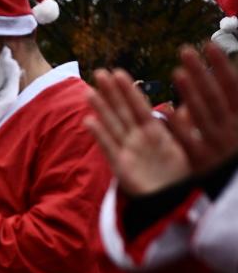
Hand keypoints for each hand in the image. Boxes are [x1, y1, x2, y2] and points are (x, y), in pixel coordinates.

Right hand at [85, 69, 189, 196]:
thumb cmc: (176, 174)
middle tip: (99, 73)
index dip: (128, 90)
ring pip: (112, 125)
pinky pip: (108, 147)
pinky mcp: (120, 166)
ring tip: (88, 92)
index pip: (138, 106)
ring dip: (100, 108)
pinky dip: (99, 135)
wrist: (169, 200)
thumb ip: (180, 125)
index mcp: (153, 131)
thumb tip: (184, 106)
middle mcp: (137, 138)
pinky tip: (89, 121)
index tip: (119, 72)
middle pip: (121, 111)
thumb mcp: (183, 145)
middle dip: (110, 93)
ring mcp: (127, 151)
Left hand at [168, 44, 237, 175]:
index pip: (232, 87)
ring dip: (191, 93)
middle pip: (215, 96)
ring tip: (177, 72)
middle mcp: (231, 130)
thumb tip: (235, 69)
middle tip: (185, 50)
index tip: (208, 45)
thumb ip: (233, 105)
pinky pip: (189, 142)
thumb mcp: (236, 127)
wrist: (237, 199)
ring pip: (203, 115)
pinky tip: (165, 111)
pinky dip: (178, 127)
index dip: (221, 66)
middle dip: (201, 73)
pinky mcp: (202, 163)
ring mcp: (216, 146)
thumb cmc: (233, 155)